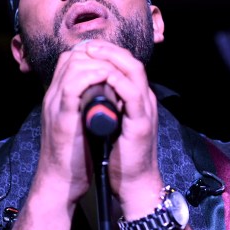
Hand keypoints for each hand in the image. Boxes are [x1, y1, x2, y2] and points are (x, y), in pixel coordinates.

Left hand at [69, 40, 163, 212]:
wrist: (133, 183)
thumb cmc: (118, 156)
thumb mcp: (107, 123)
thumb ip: (102, 106)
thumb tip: (84, 91)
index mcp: (134, 99)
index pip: (124, 65)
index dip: (106, 52)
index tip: (86, 48)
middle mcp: (143, 99)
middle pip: (131, 62)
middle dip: (108, 50)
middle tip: (88, 45)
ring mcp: (145, 110)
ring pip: (134, 71)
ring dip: (112, 59)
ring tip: (94, 54)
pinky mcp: (142, 123)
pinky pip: (133, 94)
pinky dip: (118, 82)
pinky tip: (104, 77)